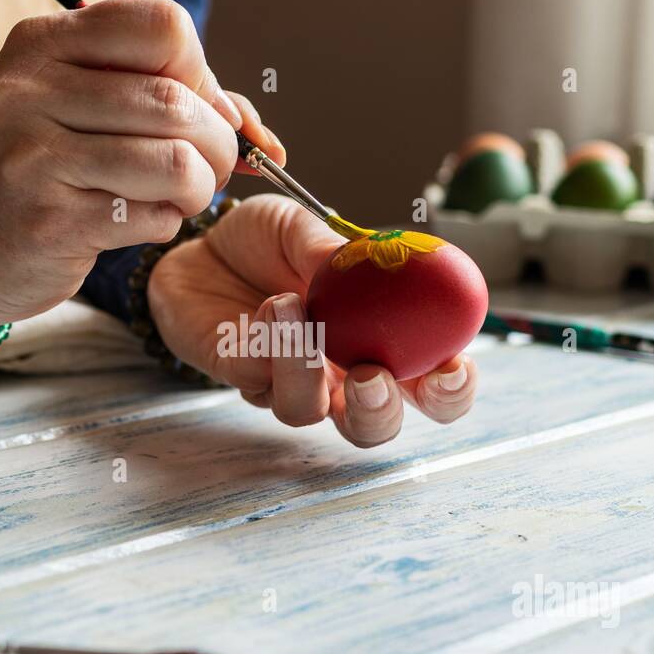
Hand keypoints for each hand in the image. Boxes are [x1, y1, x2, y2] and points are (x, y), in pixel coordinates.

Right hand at [0, 0, 285, 330]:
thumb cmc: (49, 168)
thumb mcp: (93, 109)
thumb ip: (177, 99)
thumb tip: (260, 135)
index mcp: (44, 43)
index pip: (164, 27)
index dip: (200, 72)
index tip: (197, 106)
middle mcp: (31, 91)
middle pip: (177, 100)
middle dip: (218, 143)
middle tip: (208, 166)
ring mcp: (36, 157)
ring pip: (176, 162)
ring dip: (199, 188)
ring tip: (178, 196)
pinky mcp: (50, 221)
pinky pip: (153, 216)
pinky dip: (165, 222)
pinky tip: (137, 220)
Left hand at [147, 195, 478, 446]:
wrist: (200, 243)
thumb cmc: (265, 240)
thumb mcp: (301, 226)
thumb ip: (334, 249)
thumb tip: (373, 259)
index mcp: (379, 341)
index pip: (428, 385)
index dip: (451, 391)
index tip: (453, 368)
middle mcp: (338, 376)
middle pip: (375, 427)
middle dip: (381, 412)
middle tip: (371, 376)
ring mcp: (286, 383)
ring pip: (307, 413)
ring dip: (304, 365)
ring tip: (291, 304)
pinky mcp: (239, 377)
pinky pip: (256, 378)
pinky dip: (265, 342)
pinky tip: (267, 306)